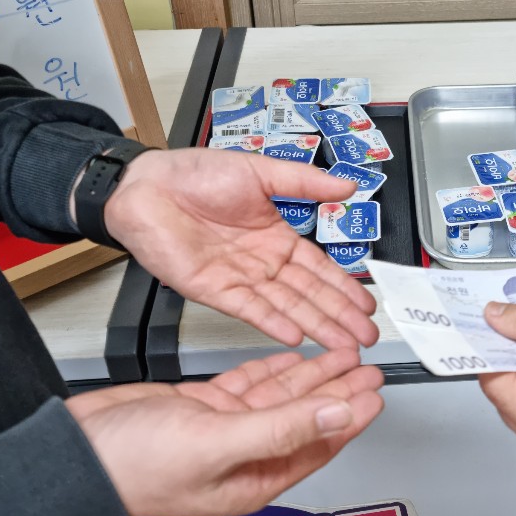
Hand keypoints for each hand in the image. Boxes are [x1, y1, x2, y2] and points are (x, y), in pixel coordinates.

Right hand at [68, 348, 384, 515]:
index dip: (350, 416)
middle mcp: (244, 454)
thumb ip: (284, 426)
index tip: (377, 393)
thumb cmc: (134, 466)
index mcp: (255, 476)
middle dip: (339, 389)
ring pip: (280, 396)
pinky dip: (271, 368)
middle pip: (306, 415)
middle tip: (368, 364)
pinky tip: (291, 356)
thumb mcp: (219, 442)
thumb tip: (339, 413)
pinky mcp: (201, 406)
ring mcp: (222, 428)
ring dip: (312, 373)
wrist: (75, 453)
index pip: (319, 443)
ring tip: (341, 352)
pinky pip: (248, 385)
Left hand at [103, 148, 377, 348]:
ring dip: (316, 326)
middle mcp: (261, 262)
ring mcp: (239, 279)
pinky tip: (297, 336)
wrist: (147, 185)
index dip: (344, 288)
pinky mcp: (214, 290)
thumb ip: (306, 182)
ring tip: (343, 345)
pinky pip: (249, 309)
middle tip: (367, 336)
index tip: (367, 305)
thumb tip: (348, 183)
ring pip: (286, 306)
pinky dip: (273, 323)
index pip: (318, 268)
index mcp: (275, 236)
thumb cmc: (195, 174)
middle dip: (340, 316)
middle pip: (309, 294)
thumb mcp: (261, 171)